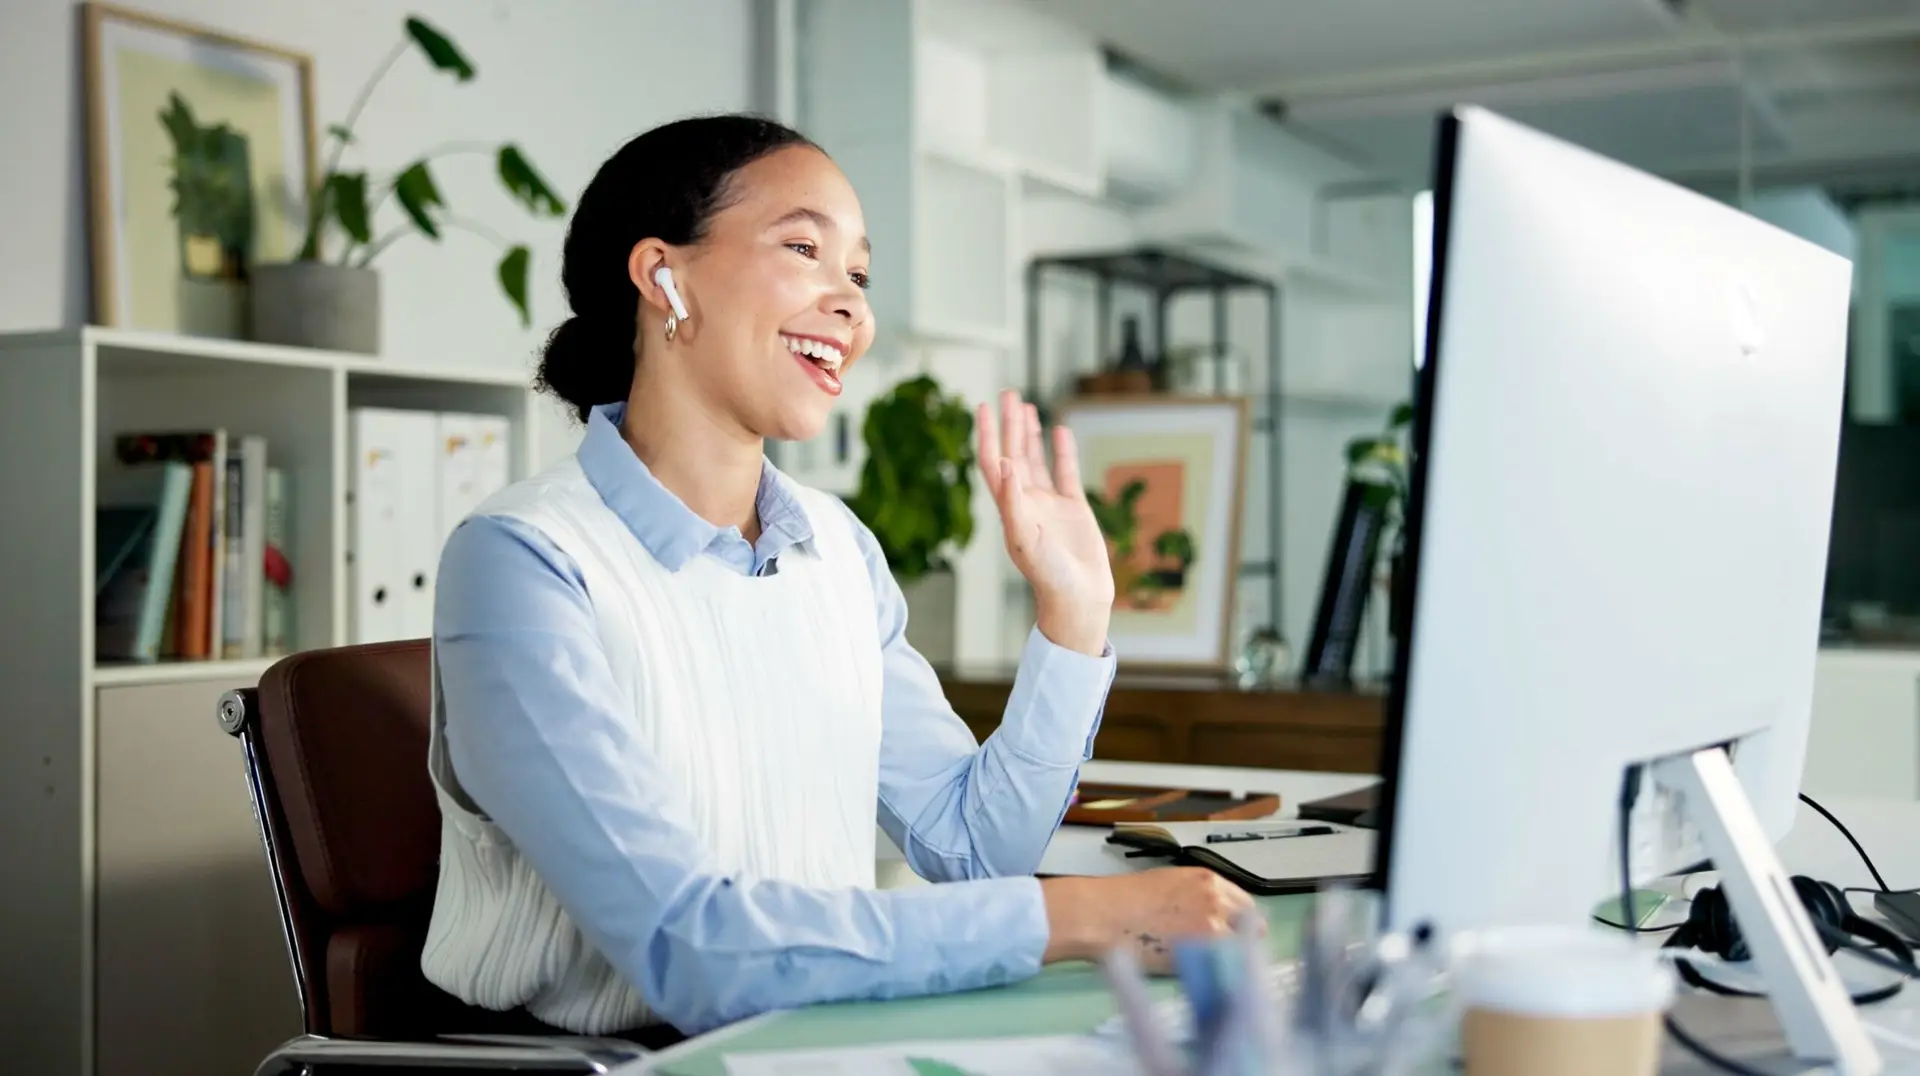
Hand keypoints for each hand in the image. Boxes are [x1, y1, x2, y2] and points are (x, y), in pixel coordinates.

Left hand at [977, 390, 1114, 654]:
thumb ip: (1013, 502)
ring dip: (1030, 434)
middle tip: (1008, 393)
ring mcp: (1049, 504)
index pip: (992, 462)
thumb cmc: (1048, 575)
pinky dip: (1062, 452)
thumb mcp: (1026, 538)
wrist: (1078, 598)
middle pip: (1013, 453)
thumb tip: (1003, 463)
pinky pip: (1066, 473)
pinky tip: (1061, 430)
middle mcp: (1026, 501)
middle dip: (1010, 424)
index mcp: (1009, 508)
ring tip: (1027, 406)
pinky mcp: (1073, 509)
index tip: (983, 407)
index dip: (987, 434)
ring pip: (1036, 460)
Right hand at [1039, 868, 1256, 973]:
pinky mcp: (1202, 952)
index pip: (1247, 906)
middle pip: (1254, 928)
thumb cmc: (1125, 898)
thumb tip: (1215, 914)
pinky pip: (1224, 966)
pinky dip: (1217, 971)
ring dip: (1230, 957)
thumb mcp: (1170, 883)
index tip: (1233, 935)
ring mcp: (1213, 926)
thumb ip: (1199, 897)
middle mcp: (1218, 900)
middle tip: (1223, 954)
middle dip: (1242, 941)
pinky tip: (1199, 973)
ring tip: (1208, 965)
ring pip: (1242, 950)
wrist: (1102, 914)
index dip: (1240, 923)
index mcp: (1209, 881)